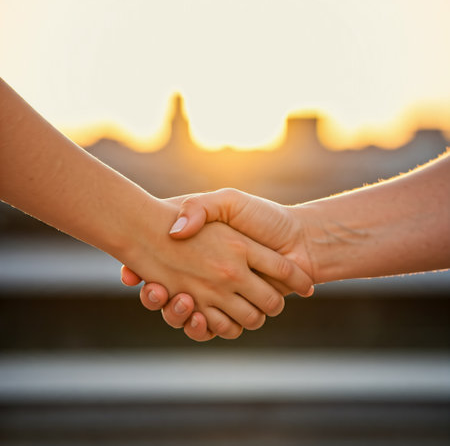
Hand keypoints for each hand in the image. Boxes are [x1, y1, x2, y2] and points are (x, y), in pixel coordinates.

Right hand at [122, 199, 312, 338]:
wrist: (301, 240)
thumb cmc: (264, 217)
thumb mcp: (226, 202)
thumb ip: (199, 209)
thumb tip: (172, 232)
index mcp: (199, 251)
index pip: (156, 266)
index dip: (139, 271)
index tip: (130, 273)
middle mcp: (205, 276)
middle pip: (168, 296)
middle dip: (158, 298)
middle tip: (156, 289)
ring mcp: (220, 296)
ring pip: (186, 316)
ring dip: (178, 314)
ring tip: (181, 300)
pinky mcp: (234, 311)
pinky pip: (212, 328)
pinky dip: (204, 327)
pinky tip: (200, 313)